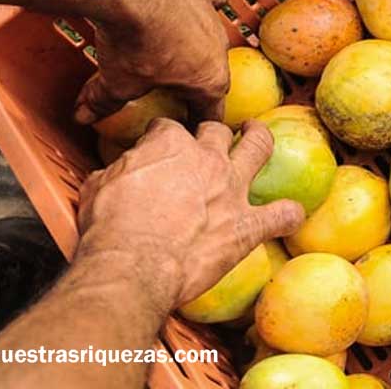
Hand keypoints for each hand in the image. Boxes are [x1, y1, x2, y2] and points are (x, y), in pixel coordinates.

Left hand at [73, 0, 231, 124]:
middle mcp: (218, 48)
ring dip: (195, 47)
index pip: (209, 114)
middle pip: (210, 75)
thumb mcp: (116, 82)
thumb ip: (103, 102)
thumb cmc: (133, 39)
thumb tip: (85, 115)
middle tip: (170, 94)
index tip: (185, 133)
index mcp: (208, 79)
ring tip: (170, 50)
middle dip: (193, 86)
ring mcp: (210, 16)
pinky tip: (190, 2)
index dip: (195, 126)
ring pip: (210, 38)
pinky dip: (204, 0)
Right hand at [74, 120, 304, 312]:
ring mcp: (231, 190)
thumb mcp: (98, 187)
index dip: (162, 136)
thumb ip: (113, 174)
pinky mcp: (246, 226)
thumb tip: (110, 175)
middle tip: (209, 138)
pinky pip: (281, 216)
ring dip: (261, 139)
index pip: (168, 127)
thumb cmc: (111, 226)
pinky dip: (289, 215)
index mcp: (168, 144)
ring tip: (259, 134)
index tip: (158, 146)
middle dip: (213, 132)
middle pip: (216, 130)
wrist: (135, 263)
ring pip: (259, 149)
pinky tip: (292, 215)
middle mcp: (206, 159)